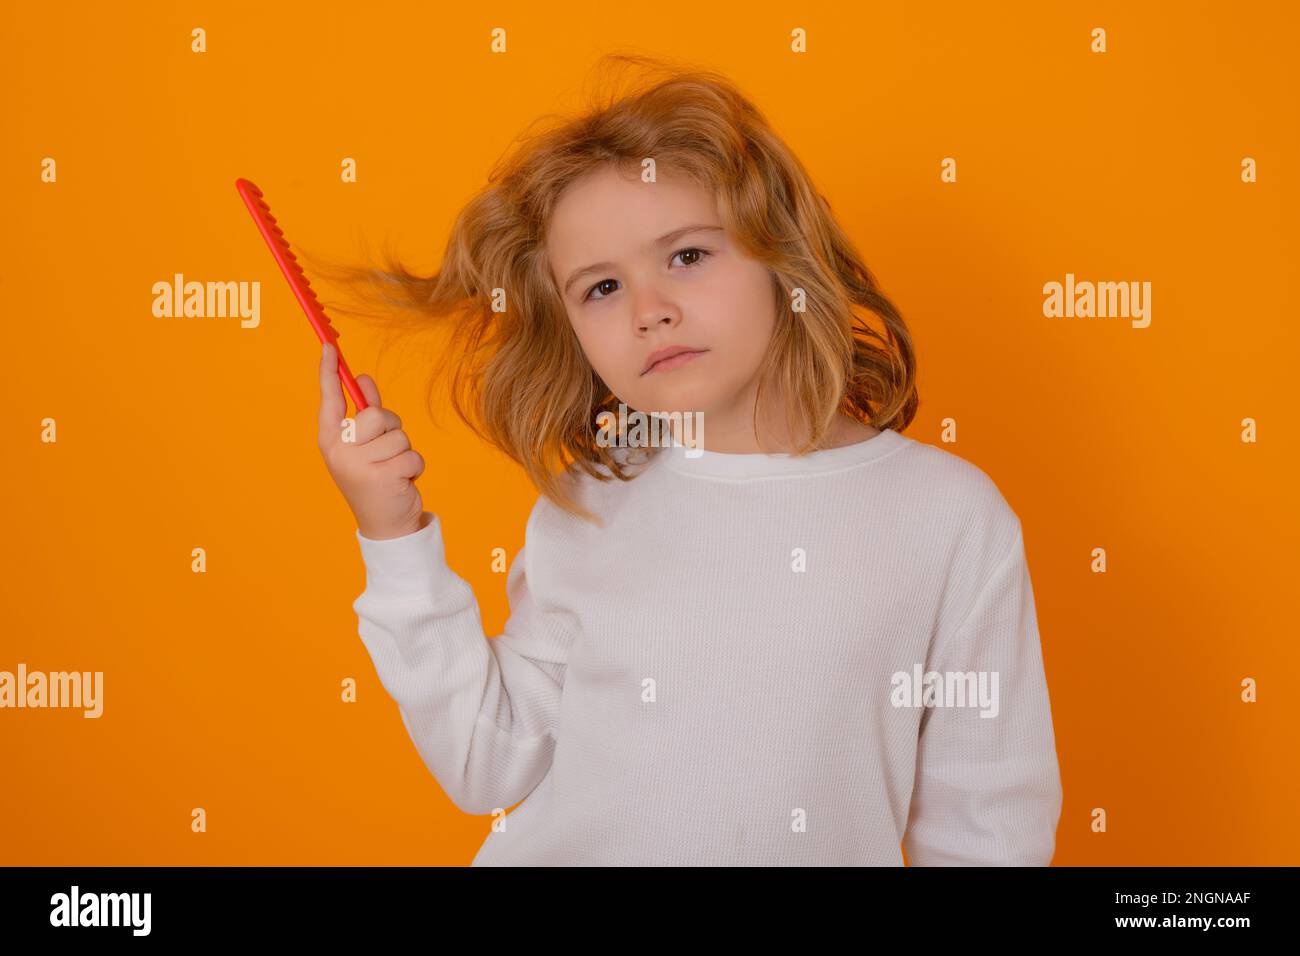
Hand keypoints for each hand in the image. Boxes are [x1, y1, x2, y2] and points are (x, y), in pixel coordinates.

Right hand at [316, 342, 426, 539]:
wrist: (385, 525)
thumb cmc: (376, 478)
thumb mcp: (367, 446)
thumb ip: (366, 413)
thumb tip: (362, 378)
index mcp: (330, 440)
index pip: (329, 400)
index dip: (328, 373)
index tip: (330, 347)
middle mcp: (338, 451)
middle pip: (377, 415)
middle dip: (392, 430)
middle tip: (388, 452)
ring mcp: (357, 465)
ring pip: (399, 437)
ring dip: (405, 452)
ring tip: (394, 471)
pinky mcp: (381, 477)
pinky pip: (412, 455)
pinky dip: (415, 468)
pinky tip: (402, 482)